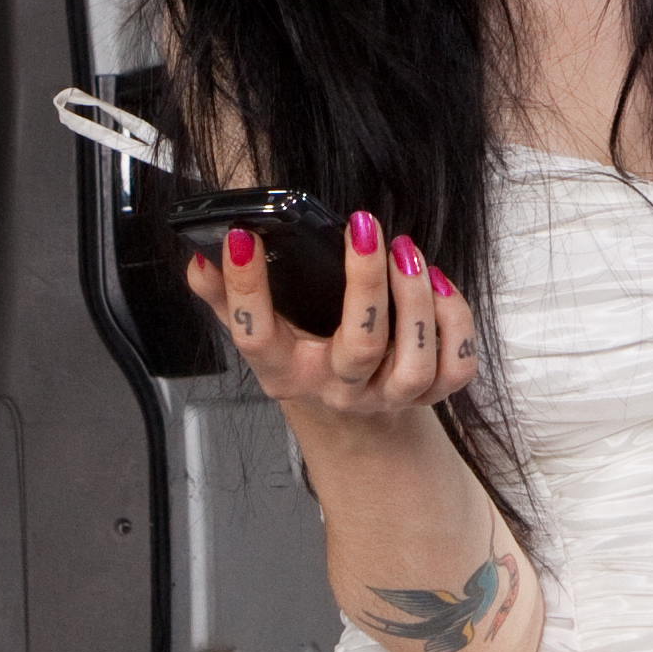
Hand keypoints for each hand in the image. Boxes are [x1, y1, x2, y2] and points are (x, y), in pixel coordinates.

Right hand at [183, 210, 479, 438]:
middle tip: (363, 228)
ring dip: (416, 299)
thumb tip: (199, 258)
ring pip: (413, 361)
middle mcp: (337, 390)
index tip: (243, 237)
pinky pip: (453, 367)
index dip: (245, 288)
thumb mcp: (261, 333)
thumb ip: (224, 298)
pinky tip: (435, 283)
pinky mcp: (428, 395)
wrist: (353, 423)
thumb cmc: (306, 360)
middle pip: (359, 348)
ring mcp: (385, 397)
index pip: (255, 335)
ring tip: (404, 249)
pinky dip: (453, 322)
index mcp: (285, 372)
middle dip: (365, 284)